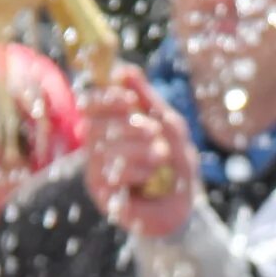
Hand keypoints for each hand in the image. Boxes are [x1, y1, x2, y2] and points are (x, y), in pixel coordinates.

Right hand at [83, 65, 196, 239]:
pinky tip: (150, 177)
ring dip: (140, 149)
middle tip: (154, 133)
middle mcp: (97, 149)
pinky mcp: (104, 197)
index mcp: (108, 127)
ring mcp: (97, 173)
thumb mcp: (168, 126)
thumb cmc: (175, 165)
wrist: (185, 206)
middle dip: (129, 126)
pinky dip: (138, 171)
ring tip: (160, 157)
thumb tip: (125, 70)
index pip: (89, 105)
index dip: (104, 98)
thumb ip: (148, 100)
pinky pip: (113, 175)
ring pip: (105, 150)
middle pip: (94, 126)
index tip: (128, 100)